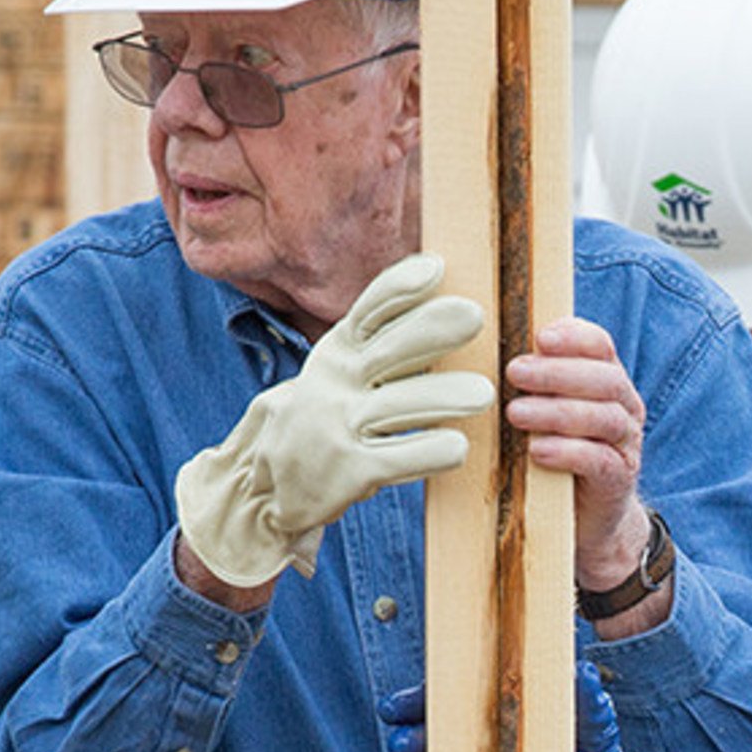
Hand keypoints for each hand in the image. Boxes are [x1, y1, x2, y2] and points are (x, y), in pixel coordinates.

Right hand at [177, 253, 493, 587]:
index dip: (398, 288)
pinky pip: (396, 459)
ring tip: (483, 393)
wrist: (268, 482)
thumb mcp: (342, 368)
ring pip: (397, 407)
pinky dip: (429, 452)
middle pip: (387, 351)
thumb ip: (383, 340)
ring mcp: (339, 427)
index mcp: (338, 351)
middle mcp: (335, 382)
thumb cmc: (329, 415)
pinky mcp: (350, 471)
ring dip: (440, 397)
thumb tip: (436, 286)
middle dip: (429, 330)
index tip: (435, 268)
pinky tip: (457, 446)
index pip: (368, 312)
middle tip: (473, 315)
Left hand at [505, 319, 654, 596]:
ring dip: (557, 411)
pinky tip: (538, 451)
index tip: (539, 337)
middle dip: (558, 372)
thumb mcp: (542, 413)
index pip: (600, 345)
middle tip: (515, 372)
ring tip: (516, 414)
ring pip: (604, 417)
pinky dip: (569, 452)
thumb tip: (473, 353)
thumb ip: (528, 384)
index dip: (573, 338)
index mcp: (606, 381)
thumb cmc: (551, 455)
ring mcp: (625, 445)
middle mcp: (624, 408)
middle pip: (605, 378)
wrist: (583, 520)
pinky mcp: (618, 480)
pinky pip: (600, 460)